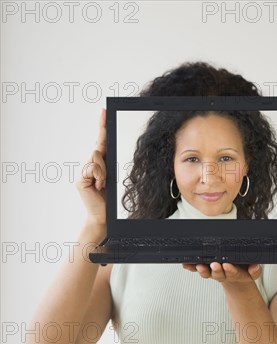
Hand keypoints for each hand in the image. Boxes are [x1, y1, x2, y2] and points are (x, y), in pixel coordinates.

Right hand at [75, 108, 106, 227]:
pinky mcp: (80, 180)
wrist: (103, 216)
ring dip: (103, 169)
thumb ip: (107, 164)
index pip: (100, 142)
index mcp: (99, 164)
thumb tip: (101, 149)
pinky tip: (99, 186)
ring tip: (103, 183)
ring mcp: (83, 172)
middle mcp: (89, 165)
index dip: (102, 126)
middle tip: (104, 112)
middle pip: (98, 145)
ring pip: (96, 156)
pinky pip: (92, 168)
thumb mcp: (112, 177)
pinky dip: (99, 176)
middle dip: (102, 131)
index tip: (103, 111)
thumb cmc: (110, 199)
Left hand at [182, 262, 261, 289]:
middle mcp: (223, 274)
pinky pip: (197, 269)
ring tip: (199, 266)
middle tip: (214, 265)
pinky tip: (185, 264)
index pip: (232, 272)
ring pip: (207, 273)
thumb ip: (255, 270)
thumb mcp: (253, 272)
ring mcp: (213, 273)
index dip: (230, 270)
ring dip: (202, 270)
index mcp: (235, 274)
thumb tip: (255, 268)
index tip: (227, 265)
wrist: (236, 279)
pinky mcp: (206, 270)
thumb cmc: (244, 271)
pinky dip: (191, 267)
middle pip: (218, 274)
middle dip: (215, 270)